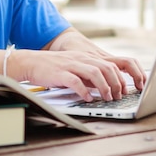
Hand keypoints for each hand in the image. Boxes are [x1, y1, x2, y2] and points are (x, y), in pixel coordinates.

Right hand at [9, 49, 142, 101]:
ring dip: (104, 87)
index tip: (124, 90)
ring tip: (107, 98)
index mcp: (86, 57)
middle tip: (117, 96)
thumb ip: (87, 75)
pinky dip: (84, 90)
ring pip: (95, 72)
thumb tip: (102, 88)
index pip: (110, 64)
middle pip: (106, 67)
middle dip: (116, 83)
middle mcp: (81, 59)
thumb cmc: (53, 68)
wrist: (31, 62)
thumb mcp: (74, 68)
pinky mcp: (60, 73)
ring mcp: (71, 65)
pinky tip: (87, 98)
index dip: (120, 77)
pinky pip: (75, 81)